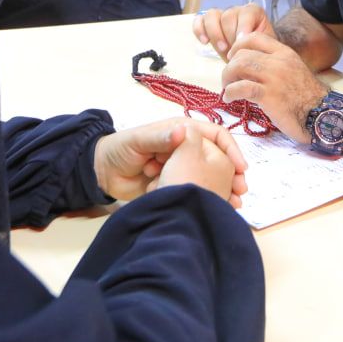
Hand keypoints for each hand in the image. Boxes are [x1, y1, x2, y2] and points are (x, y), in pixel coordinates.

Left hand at [94, 118, 248, 206]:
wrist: (102, 174)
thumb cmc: (120, 149)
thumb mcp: (139, 140)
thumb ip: (160, 137)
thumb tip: (183, 132)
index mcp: (182, 132)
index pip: (215, 135)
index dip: (230, 149)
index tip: (240, 166)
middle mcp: (187, 150)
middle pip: (218, 158)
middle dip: (231, 173)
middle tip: (240, 190)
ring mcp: (183, 169)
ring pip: (211, 177)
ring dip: (223, 189)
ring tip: (234, 204)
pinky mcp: (176, 186)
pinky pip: (197, 192)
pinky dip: (208, 200)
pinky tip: (217, 210)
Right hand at [194, 4, 275, 60]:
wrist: (250, 58)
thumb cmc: (258, 51)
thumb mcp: (264, 47)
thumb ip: (258, 43)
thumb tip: (245, 44)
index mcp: (254, 12)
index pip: (246, 13)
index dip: (243, 27)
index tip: (241, 41)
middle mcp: (237, 10)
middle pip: (228, 16)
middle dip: (229, 35)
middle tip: (233, 52)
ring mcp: (221, 15)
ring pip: (212, 15)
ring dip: (215, 34)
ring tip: (222, 49)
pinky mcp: (208, 23)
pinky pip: (199, 20)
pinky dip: (199, 30)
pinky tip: (205, 42)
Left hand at [222, 32, 328, 144]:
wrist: (322, 115)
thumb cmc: (307, 97)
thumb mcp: (294, 70)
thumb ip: (276, 64)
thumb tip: (251, 66)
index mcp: (285, 53)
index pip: (255, 37)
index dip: (237, 45)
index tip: (232, 57)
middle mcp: (278, 61)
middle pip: (242, 53)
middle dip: (229, 66)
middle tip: (228, 79)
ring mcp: (273, 78)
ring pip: (238, 67)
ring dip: (227, 78)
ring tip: (227, 88)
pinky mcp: (268, 95)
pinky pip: (240, 88)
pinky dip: (230, 93)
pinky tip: (230, 99)